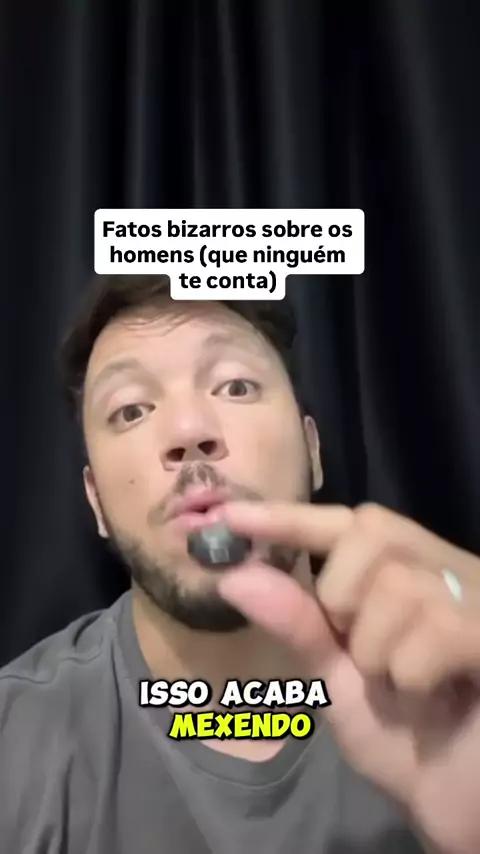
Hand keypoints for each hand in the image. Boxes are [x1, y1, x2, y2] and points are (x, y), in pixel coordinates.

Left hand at [200, 501, 479, 853]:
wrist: (457, 803)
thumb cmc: (401, 736)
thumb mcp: (336, 675)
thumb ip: (296, 622)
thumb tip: (234, 576)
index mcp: (411, 571)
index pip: (349, 524)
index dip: (292, 517)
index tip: (230, 516)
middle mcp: (449, 570)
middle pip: (371, 534)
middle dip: (341, 596)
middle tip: (359, 652)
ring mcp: (479, 598)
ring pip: (398, 587)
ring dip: (377, 652)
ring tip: (404, 689)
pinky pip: (436, 628)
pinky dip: (412, 675)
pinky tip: (435, 699)